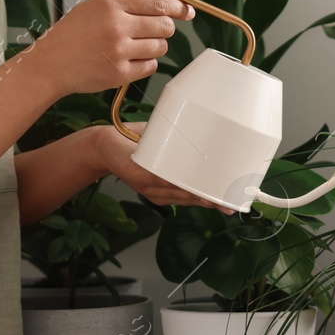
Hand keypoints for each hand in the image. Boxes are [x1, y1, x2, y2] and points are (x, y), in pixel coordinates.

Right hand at [30, 0, 194, 97]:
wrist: (50, 63)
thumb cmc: (73, 34)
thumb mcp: (95, 7)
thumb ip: (127, 6)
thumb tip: (167, 9)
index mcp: (111, 4)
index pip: (158, 4)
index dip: (178, 8)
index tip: (187, 12)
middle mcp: (117, 25)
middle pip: (165, 26)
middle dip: (163, 29)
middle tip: (151, 32)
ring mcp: (119, 51)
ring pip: (160, 47)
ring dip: (154, 47)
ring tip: (135, 47)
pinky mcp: (119, 73)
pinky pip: (150, 66)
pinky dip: (145, 63)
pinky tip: (129, 60)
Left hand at [86, 125, 235, 214]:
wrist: (101, 144)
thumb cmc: (132, 144)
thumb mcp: (161, 146)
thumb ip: (180, 146)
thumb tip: (208, 132)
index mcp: (165, 188)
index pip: (193, 197)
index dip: (212, 200)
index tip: (232, 202)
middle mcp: (158, 192)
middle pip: (190, 198)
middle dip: (212, 200)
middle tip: (232, 201)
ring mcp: (148, 185)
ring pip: (178, 192)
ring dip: (198, 192)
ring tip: (218, 192)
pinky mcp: (138, 174)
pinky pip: (160, 179)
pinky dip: (175, 178)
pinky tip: (189, 179)